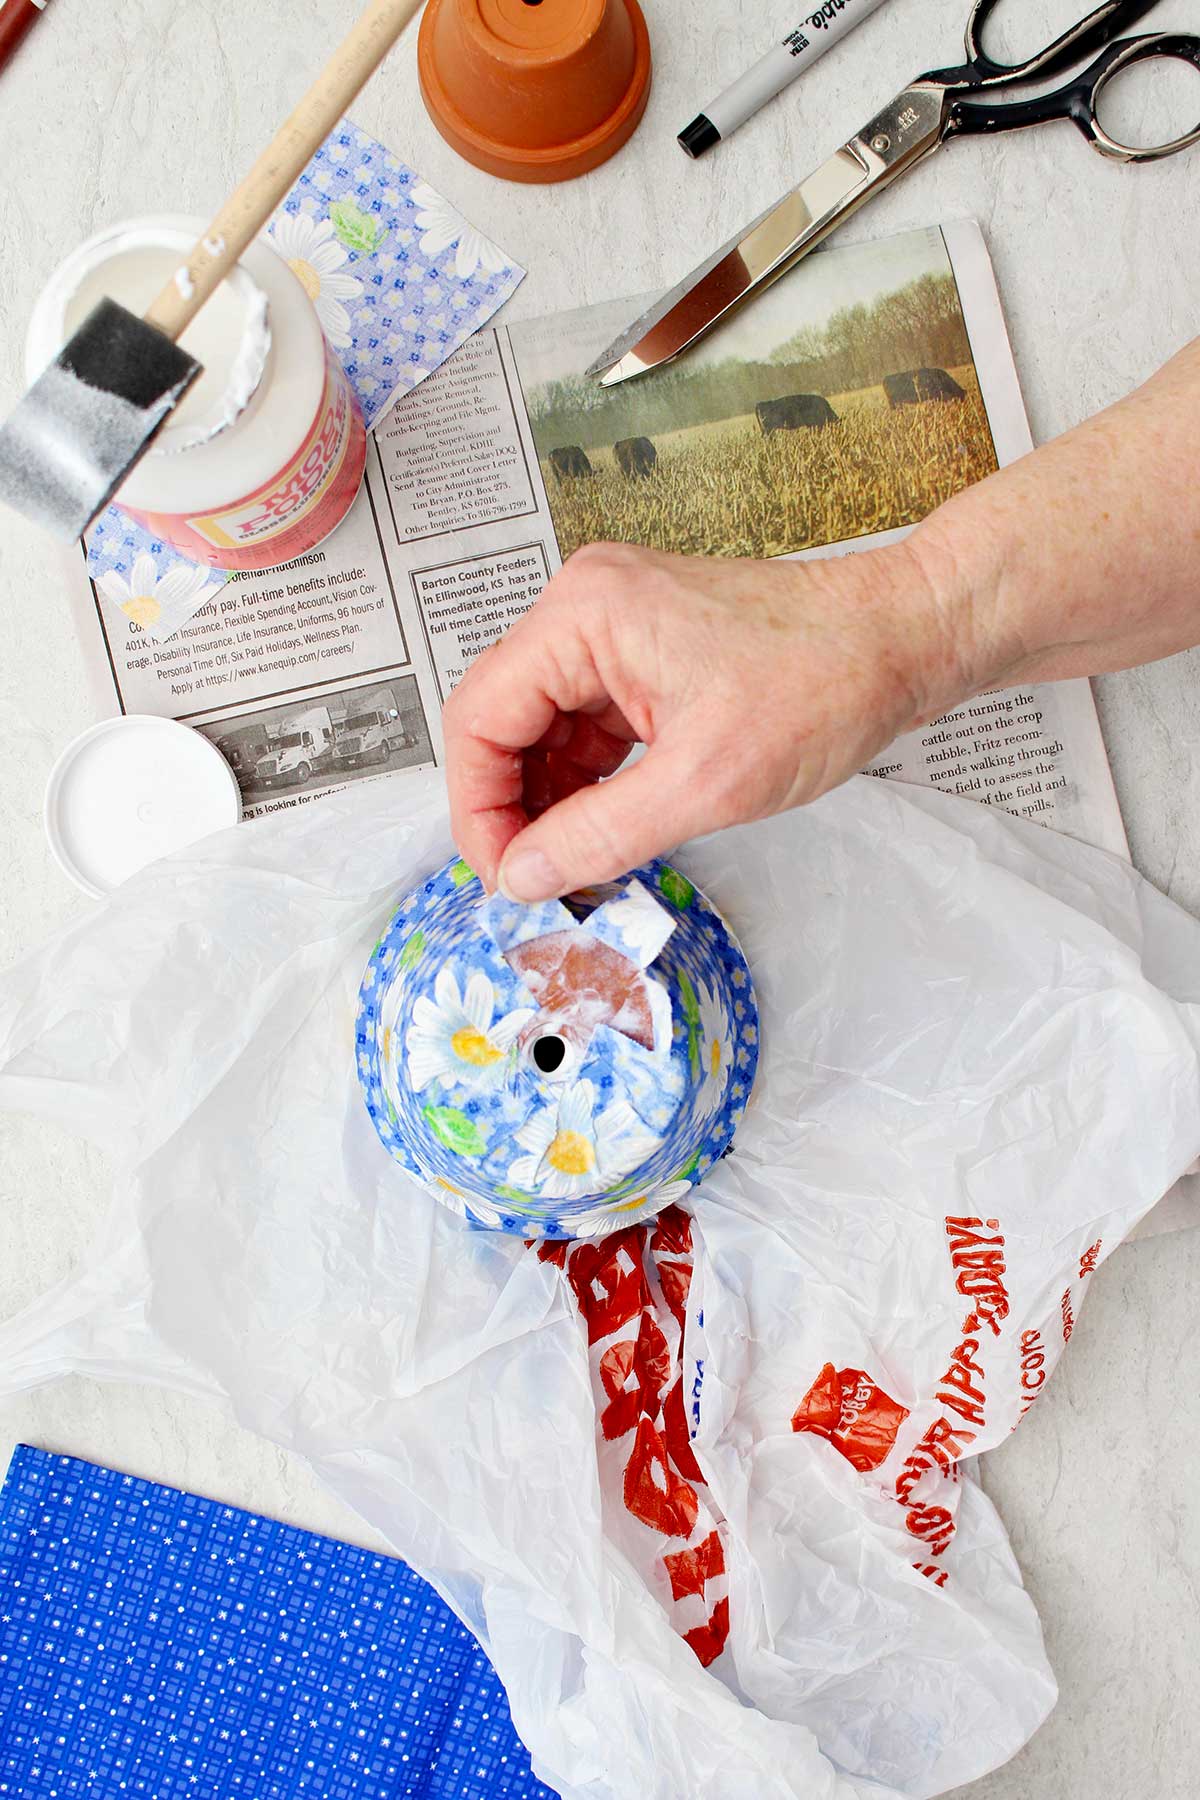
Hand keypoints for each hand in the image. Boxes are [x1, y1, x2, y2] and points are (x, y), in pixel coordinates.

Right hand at [443, 537, 982, 900]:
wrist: (904, 641)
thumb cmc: (824, 684)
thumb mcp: (703, 783)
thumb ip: (598, 835)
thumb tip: (522, 875)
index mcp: (584, 615)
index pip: (479, 718)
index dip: (478, 808)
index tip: (503, 876)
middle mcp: (586, 607)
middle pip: (502, 720)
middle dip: (511, 807)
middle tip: (535, 881)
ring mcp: (615, 626)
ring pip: (543, 728)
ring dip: (549, 798)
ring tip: (572, 863)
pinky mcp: (645, 651)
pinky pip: (587, 722)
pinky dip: (587, 779)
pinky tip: (602, 828)